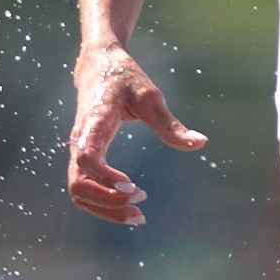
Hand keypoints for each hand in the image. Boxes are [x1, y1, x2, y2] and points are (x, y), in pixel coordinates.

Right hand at [68, 42, 206, 224]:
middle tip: (141, 204)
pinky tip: (128, 205)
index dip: (105, 177)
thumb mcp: (149, 95)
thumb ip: (170, 124)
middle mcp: (80, 141)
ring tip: (138, 215)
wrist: (98, 64)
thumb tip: (201, 143)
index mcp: (93, 123)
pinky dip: (103, 204)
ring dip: (105, 209)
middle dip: (107, 202)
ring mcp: (79, 151)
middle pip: (78, 184)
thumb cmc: (124, 77)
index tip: (132, 186)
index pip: (86, 158)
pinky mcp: (83, 158)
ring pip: (78, 192)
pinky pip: (84, 189)